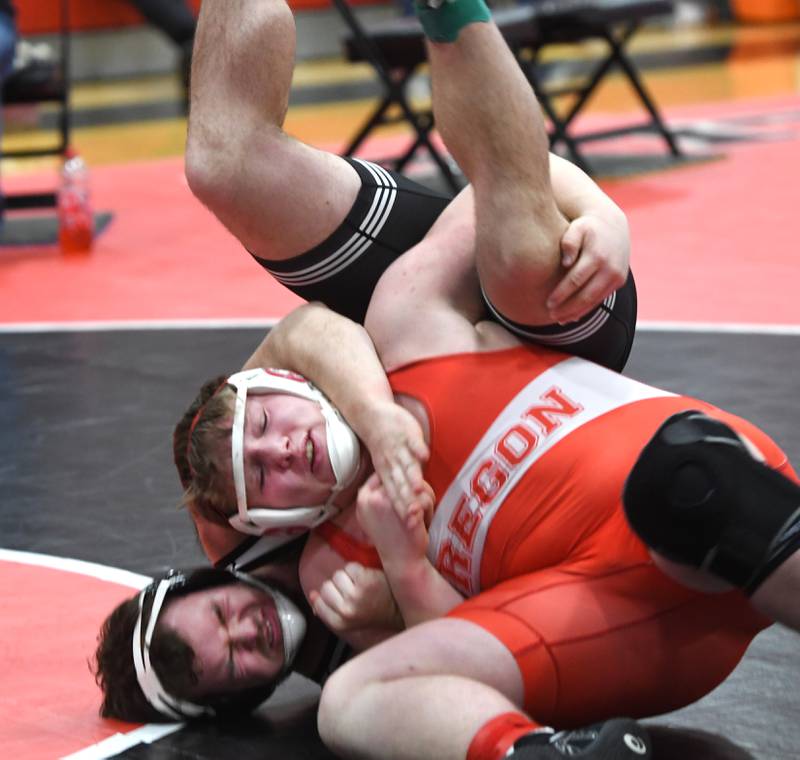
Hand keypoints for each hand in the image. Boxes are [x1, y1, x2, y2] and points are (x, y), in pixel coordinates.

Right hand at [308, 562, 401, 633]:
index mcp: (340, 623)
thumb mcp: (348, 620)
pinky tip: (367, 577)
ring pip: (337, 575)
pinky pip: (350, 567)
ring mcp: (355, 595)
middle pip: (325, 587)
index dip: (327, 597)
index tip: (339, 596)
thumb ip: (327, 611)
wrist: (400, 609)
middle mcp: (345, 611)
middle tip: (352, 590)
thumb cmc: (373, 612)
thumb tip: (311, 595)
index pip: (319, 604)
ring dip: (347, 576)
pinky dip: (358, 569)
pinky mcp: (365, 580)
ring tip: (360, 584)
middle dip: (337, 585)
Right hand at [356, 473, 432, 568]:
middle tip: (414, 508)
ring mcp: (390, 502)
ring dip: (424, 500)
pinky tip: (423, 523)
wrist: (401, 562)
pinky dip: (429, 510)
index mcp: (363, 497)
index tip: (402, 496)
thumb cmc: (391, 536)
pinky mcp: (409, 509)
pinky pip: (425, 497)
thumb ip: (375, 494)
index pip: (384, 473)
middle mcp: (373, 497)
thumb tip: (388, 472)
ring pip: (416, 485)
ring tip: (419, 516)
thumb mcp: (371, 514)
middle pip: (401, 476)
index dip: (397, 482)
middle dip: (414, 490)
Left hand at [359, 400, 429, 521]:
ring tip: (418, 487)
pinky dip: (418, 448)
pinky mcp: (408, 433)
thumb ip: (397, 484)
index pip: (394, 494)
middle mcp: (392, 463)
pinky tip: (425, 456)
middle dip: (408, 499)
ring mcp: (399, 448)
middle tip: (414, 514)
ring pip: (406, 465)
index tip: (409, 524)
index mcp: (386, 473)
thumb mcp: (386, 468)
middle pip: (400, 484)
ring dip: (413, 476)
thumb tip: (407, 505)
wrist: (372, 416)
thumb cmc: (384, 446)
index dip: (402, 508)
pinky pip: (413, 442)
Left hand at [546, 212, 629, 324]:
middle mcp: (610, 268)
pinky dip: (586, 309)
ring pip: (594, 301)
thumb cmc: (587, 228)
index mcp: (597, 255)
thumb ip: (569, 241)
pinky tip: (572, 316)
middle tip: (550, 315)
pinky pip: (601, 299)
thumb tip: (565, 262)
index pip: (576, 280)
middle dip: (568, 308)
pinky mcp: (619, 282)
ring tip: (559, 320)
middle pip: (586, 295)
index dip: (561, 294)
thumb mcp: (577, 228)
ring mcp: (617, 276)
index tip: (548, 303)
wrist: (614, 226)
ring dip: (576, 313)